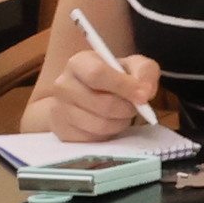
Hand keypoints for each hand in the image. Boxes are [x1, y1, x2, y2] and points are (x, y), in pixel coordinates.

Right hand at [27, 41, 164, 143]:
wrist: (91, 96)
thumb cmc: (115, 78)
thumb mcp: (135, 66)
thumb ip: (145, 72)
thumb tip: (145, 92)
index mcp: (79, 63)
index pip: (98, 74)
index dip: (124, 86)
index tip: (143, 96)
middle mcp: (62, 85)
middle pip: (102, 103)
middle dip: (126, 108)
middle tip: (135, 107)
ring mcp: (58, 110)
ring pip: (99, 124)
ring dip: (120, 122)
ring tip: (122, 114)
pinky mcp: (62, 132)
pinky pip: (92, 139)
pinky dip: (108, 134)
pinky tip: (108, 123)